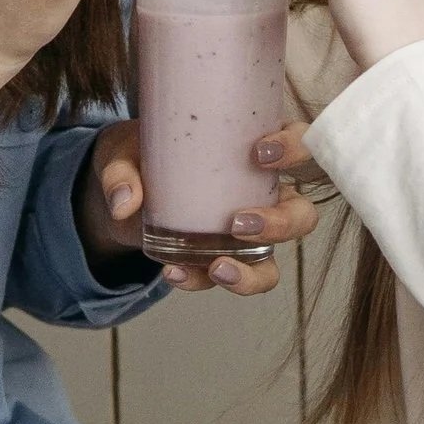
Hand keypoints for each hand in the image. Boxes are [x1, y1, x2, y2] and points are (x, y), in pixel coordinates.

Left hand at [76, 120, 320, 295]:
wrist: (122, 190)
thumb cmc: (140, 155)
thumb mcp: (125, 153)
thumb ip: (122, 172)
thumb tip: (126, 202)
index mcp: (253, 149)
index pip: (299, 142)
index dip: (294, 148)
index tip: (260, 153)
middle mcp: (261, 195)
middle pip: (301, 215)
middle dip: (280, 224)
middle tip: (238, 223)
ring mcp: (245, 235)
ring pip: (272, 263)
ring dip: (251, 274)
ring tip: (217, 268)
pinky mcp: (220, 260)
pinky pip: (227, 279)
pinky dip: (203, 281)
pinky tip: (175, 273)